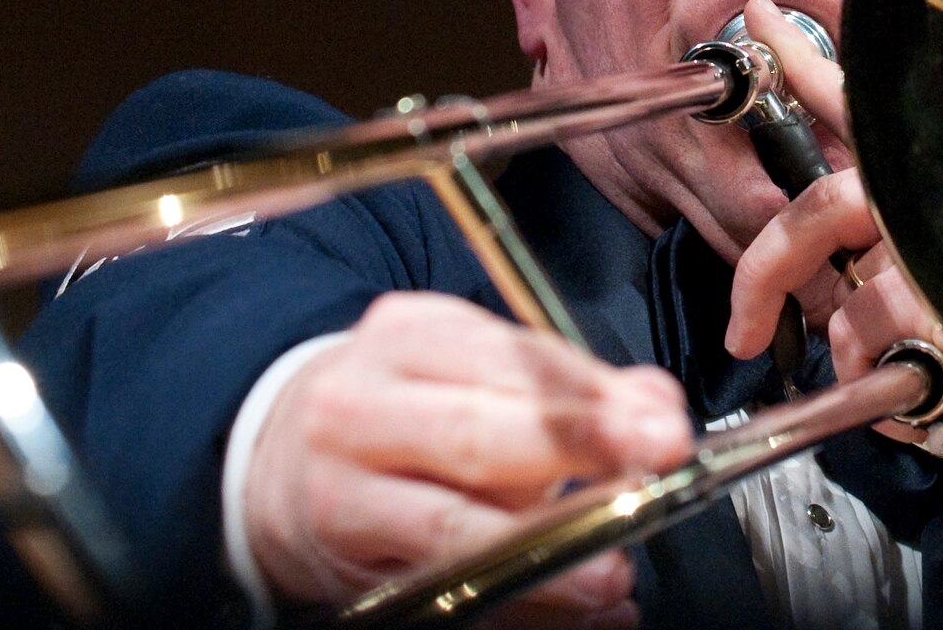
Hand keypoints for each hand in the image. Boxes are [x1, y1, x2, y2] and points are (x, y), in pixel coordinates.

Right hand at [245, 292, 691, 626]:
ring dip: (545, 555)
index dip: (587, 397)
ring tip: (612, 572)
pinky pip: (444, 592)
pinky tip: (580, 610)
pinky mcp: (349, 573)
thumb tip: (655, 403)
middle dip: (573, 452)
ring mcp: (345, 497)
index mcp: (404, 340)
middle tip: (653, 465)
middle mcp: (359, 413)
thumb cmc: (403, 402)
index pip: (504, 363)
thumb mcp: (473, 362)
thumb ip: (566, 380)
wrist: (280, 459)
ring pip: (449, 530)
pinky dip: (520, 608)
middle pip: (472, 436)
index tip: (661, 423)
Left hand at [725, 0, 942, 561]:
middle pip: (822, 205)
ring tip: (895, 373)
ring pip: (845, 300)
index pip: (864, 104)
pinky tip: (924, 395)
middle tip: (742, 327)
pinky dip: (871, 388)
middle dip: (764, 271)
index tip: (760, 15)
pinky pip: (864, 353)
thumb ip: (880, 245)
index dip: (806, 58)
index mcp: (940, 183)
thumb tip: (810, 255)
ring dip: (851, 352)